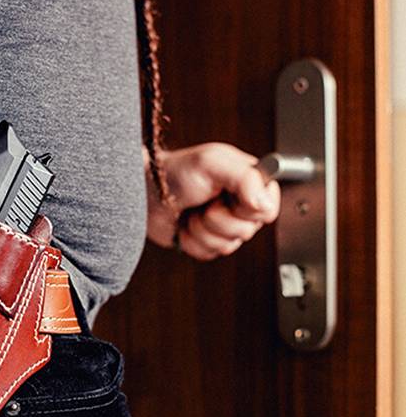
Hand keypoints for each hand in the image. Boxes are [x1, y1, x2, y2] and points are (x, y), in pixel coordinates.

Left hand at [145, 143, 280, 260]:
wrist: (147, 193)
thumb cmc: (177, 171)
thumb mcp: (212, 162)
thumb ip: (245, 178)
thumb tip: (265, 203)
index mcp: (250, 183)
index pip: (269, 210)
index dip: (248, 210)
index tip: (229, 197)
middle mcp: (240, 206)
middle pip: (246, 231)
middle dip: (218, 219)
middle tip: (204, 202)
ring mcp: (224, 226)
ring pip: (227, 246)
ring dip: (202, 230)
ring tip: (193, 211)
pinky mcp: (207, 242)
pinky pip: (208, 254)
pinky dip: (192, 241)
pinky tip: (185, 225)